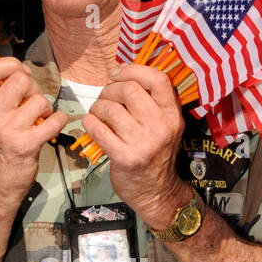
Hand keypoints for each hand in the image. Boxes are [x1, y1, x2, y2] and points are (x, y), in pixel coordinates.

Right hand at [0, 58, 66, 217]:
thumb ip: (0, 98)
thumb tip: (22, 74)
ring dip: (47, 108)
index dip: (9, 65)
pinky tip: (52, 127)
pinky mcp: (26, 145)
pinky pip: (54, 121)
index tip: (19, 77)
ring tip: (41, 120)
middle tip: (33, 103)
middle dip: (34, 87)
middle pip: (20, 79)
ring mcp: (8, 130)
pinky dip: (59, 122)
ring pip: (40, 100)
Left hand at [82, 63, 186, 227]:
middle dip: (109, 90)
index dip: (134, 70)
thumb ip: (152, 102)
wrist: (156, 192)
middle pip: (129, 89)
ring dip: (97, 107)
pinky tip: (91, 125)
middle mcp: (161, 127)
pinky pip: (98, 129)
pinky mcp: (125, 157)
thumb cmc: (155, 154)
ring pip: (111, 108)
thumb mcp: (164, 126)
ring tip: (97, 114)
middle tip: (104, 99)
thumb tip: (123, 72)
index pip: (158, 79)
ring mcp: (143, 143)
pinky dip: (89, 123)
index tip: (118, 74)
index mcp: (173, 115)